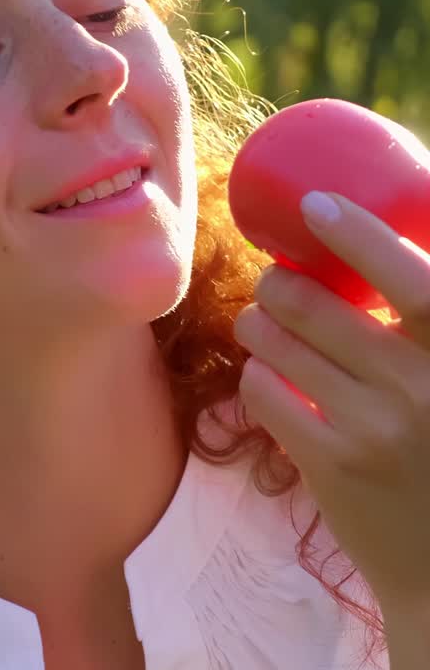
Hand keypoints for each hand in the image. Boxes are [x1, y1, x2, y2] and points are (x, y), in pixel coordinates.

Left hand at [234, 190, 429, 614]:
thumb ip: (429, 323)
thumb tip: (388, 238)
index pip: (416, 283)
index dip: (361, 235)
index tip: (316, 205)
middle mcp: (425, 389)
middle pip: (321, 306)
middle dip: (281, 281)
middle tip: (275, 278)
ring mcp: (375, 429)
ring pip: (280, 343)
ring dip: (259, 322)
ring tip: (261, 321)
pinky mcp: (331, 464)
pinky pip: (265, 391)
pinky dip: (257, 373)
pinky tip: (267, 374)